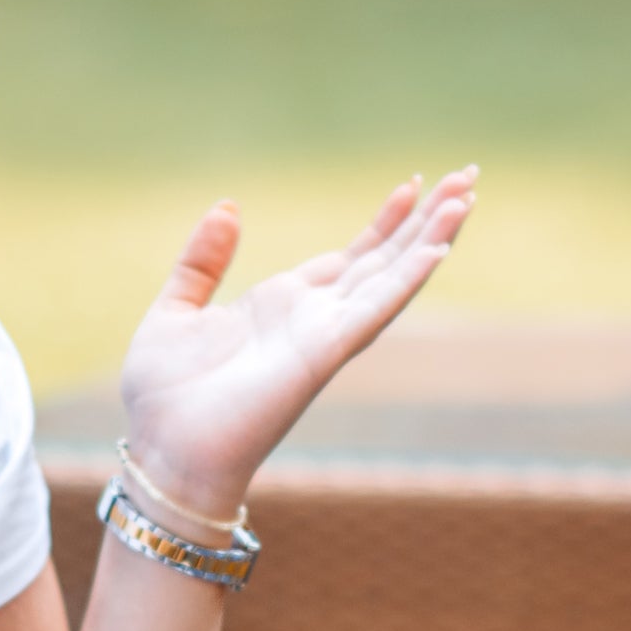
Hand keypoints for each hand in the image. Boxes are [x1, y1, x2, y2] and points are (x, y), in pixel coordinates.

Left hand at [118, 168, 476, 514]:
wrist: (164, 454)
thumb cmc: (165, 398)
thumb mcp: (176, 310)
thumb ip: (203, 261)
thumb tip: (228, 207)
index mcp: (283, 304)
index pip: (352, 256)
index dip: (387, 221)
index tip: (414, 184)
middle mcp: (315, 318)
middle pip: (385, 259)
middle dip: (426, 220)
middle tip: (466, 176)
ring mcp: (323, 336)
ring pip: (391, 278)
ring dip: (430, 238)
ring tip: (465, 196)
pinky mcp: (321, 355)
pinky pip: (373, 311)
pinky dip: (405, 281)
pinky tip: (436, 251)